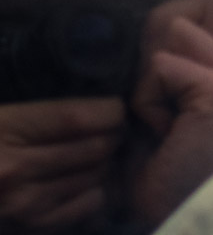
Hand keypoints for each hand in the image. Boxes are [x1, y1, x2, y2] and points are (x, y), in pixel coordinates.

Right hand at [0, 97, 123, 231]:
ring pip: (93, 177)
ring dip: (105, 162)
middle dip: (113, 135)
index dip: (108, 110)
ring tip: (102, 150)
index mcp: (4, 129)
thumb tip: (73, 78)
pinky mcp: (24, 227)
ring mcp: (20, 204)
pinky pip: (82, 207)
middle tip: (114, 127)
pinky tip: (86, 180)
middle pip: (93, 147)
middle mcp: (14, 169)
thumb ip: (25, 103)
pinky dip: (93, 192)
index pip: (77, 118)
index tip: (114, 105)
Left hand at [127, 0, 212, 225]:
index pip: (212, 2)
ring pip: (176, 32)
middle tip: (160, 97)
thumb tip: (160, 20)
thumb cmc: (154, 166)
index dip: (173, 23)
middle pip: (203, 2)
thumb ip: (172, 58)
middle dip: (161, 43)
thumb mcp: (165, 99)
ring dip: (150, 78)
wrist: (169, 214)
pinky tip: (162, 132)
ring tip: (160, 119)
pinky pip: (162, 67)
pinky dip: (146, 101)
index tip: (161, 74)